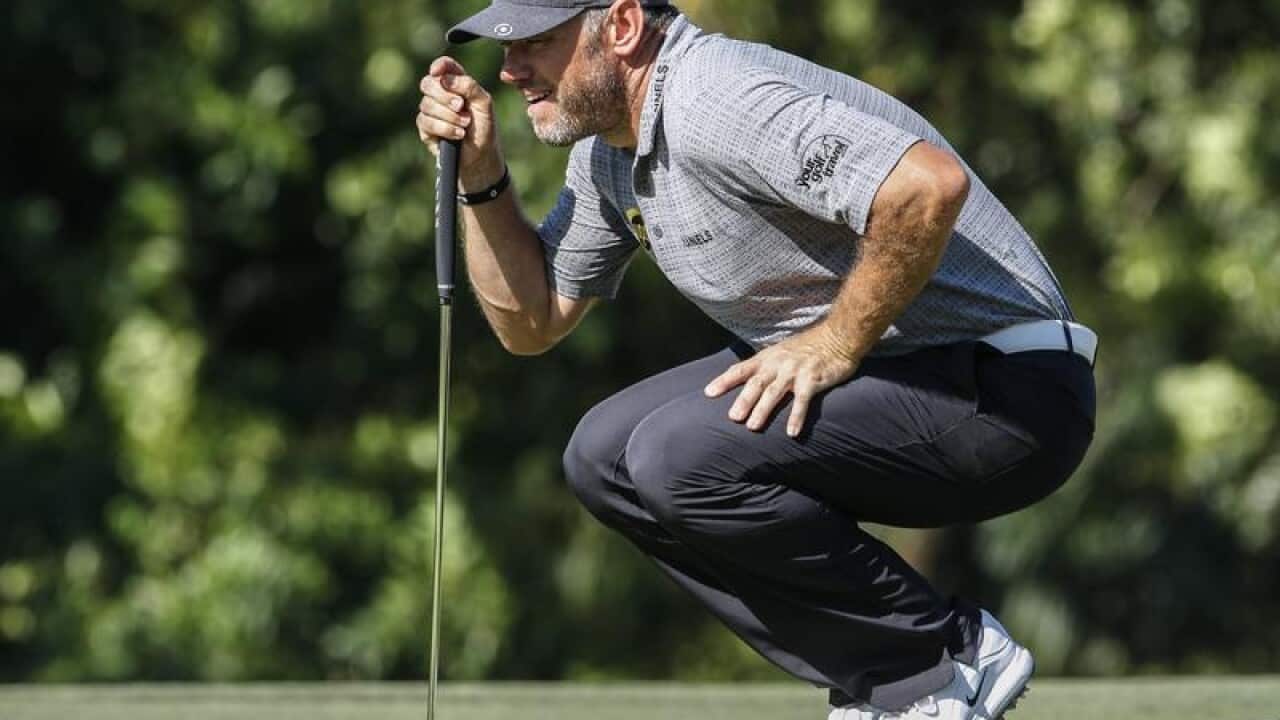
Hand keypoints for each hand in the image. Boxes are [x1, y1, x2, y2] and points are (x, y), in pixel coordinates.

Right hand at [418, 57, 505, 190]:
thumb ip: (469, 86)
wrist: (481, 157)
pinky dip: (444, 128)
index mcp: (457, 83)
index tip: (439, 72)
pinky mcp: (425, 128)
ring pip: (426, 104)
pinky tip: (458, 135)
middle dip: (444, 95)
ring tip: (465, 125)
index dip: (439, 66)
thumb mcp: (485, 104)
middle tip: (461, 106)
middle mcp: (441, 95)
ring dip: (449, 115)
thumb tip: (444, 77)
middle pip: (428, 83)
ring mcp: (431, 111)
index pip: (444, 66)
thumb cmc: (484, 128)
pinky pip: (426, 122)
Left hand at [704, 327, 860, 437]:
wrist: (838, 337)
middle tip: (732, 418)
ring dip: (763, 410)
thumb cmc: (809, 347)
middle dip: (743, 400)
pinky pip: (802, 401)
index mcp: (768, 357)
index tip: (709, 393)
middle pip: (756, 383)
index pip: (741, 368)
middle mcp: (778, 363)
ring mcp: (795, 371)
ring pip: (774, 392)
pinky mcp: (812, 380)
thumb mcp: (781, 351)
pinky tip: (791, 432)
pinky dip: (796, 416)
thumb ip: (766, 366)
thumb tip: (748, 380)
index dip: (724, 380)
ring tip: (752, 427)